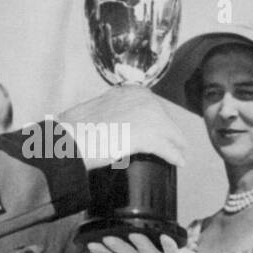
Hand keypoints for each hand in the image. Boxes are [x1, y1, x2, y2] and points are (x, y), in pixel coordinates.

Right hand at [58, 87, 184, 170]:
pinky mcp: (149, 137)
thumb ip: (115, 111)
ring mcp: (148, 117)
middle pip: (165, 120)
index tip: (162, 131)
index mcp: (132, 90)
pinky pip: (168, 148)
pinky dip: (175, 156)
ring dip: (177, 146)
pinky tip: (179, 162)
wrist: (72, 137)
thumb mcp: (100, 108)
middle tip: (173, 145)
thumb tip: (118, 123)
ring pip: (171, 134)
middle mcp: (144, 99)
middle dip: (170, 134)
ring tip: (180, 156)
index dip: (160, 122)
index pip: (155, 108)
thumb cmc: (77, 127)